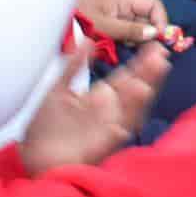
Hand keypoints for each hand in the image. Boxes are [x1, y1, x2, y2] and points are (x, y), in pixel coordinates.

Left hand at [19, 42, 170, 174]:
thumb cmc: (46, 128)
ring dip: (146, 86)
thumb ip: (74, 65)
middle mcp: (111, 111)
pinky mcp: (106, 142)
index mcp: (102, 97)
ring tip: (157, 67)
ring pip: (134, 105)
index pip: (126, 76)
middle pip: (135, 88)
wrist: (34, 157)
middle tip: (161, 53)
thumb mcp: (58, 89)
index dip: (140, 62)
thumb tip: (88, 40)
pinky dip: (131, 111)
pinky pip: (123, 125)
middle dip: (149, 71)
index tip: (154, 46)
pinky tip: (140, 94)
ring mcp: (110, 126)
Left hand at [75, 0, 168, 44]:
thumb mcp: (103, 26)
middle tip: (146, 48)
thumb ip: (129, 29)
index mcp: (121, 0)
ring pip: (138, 30)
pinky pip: (126, 37)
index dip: (160, 19)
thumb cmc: (73, 21)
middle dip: (150, 32)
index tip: (159, 37)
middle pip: (147, 18)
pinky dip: (127, 43)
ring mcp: (115, 20)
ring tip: (125, 47)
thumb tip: (154, 33)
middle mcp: (121, 9)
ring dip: (137, 40)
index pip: (152, 5)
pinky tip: (118, 49)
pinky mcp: (109, 32)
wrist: (46, 28)